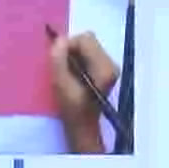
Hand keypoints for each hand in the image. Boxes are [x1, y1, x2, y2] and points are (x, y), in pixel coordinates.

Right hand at [48, 32, 118, 153]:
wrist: (84, 127)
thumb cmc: (72, 110)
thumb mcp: (61, 86)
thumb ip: (59, 61)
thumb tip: (59, 41)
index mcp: (104, 68)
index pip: (85, 39)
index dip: (67, 45)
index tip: (57, 60)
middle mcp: (111, 63)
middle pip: (87, 40)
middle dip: (70, 49)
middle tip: (61, 67)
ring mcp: (109, 66)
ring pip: (87, 46)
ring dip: (72, 55)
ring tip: (66, 72)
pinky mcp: (104, 69)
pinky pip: (88, 54)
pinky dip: (77, 59)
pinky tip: (72, 74)